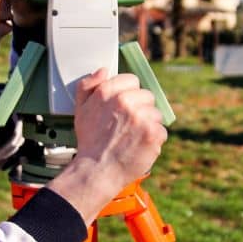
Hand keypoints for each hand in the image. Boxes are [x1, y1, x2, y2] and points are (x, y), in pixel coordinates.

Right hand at [46, 68, 166, 223]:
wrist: (96, 171)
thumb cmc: (90, 142)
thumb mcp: (80, 110)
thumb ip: (88, 86)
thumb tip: (103, 70)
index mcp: (108, 92)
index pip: (131, 80)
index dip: (129, 94)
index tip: (123, 108)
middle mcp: (126, 101)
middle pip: (147, 96)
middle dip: (140, 109)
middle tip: (127, 126)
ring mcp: (142, 117)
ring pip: (156, 114)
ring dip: (148, 125)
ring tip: (132, 138)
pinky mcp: (154, 133)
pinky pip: (161, 131)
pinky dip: (154, 140)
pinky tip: (139, 147)